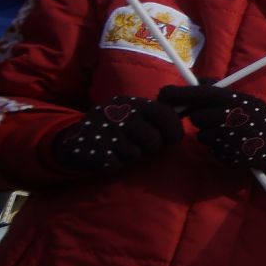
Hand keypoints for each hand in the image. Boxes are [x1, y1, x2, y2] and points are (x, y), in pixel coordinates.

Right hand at [50, 95, 182, 173]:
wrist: (75, 137)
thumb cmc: (116, 126)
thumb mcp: (136, 112)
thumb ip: (160, 114)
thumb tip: (190, 110)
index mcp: (133, 102)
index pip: (165, 114)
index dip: (174, 131)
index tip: (171, 138)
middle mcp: (119, 113)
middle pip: (154, 140)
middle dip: (151, 146)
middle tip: (140, 143)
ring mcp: (104, 130)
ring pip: (135, 154)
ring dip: (131, 154)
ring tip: (119, 146)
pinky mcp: (94, 149)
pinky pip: (118, 163)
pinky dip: (115, 163)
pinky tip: (107, 153)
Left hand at [159, 85, 265, 169]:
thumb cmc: (262, 118)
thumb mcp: (245, 98)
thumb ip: (219, 90)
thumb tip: (194, 81)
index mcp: (234, 100)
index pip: (198, 93)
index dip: (177, 94)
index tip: (162, 95)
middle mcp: (230, 117)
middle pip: (196, 117)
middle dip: (202, 119)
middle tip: (218, 120)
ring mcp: (229, 138)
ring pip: (202, 135)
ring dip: (211, 135)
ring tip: (232, 134)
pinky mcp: (229, 155)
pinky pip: (212, 150)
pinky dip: (219, 149)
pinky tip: (235, 145)